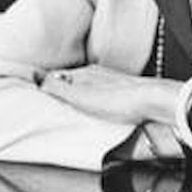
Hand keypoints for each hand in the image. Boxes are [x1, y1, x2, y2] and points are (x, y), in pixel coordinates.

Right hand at [40, 64, 179, 126]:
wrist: (154, 101)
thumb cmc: (119, 99)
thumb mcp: (79, 96)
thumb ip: (57, 88)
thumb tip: (38, 82)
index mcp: (83, 74)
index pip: (57, 77)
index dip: (47, 88)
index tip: (40, 100)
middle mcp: (97, 76)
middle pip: (73, 84)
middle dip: (64, 96)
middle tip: (56, 110)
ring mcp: (113, 84)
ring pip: (89, 91)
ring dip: (81, 102)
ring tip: (76, 116)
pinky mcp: (125, 95)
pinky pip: (105, 100)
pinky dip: (97, 107)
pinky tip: (100, 117)